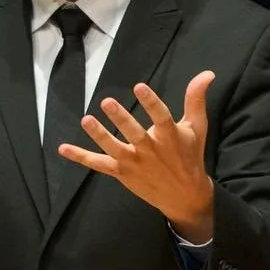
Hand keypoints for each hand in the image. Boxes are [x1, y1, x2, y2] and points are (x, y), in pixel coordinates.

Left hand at [59, 70, 215, 240]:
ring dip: (99, 135)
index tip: (139, 86)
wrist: (185, 196)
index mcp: (170, 137)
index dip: (151, 102)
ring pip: (114, 149)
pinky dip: (80, 157)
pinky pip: (98, 164)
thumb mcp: (196, 127)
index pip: (161, 116)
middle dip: (121, 119)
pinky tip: (62, 149)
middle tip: (107, 102)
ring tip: (86, 120)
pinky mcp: (122, 172)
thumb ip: (196, 99)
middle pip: (134, 133)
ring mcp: (134, 163)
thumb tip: (207, 73)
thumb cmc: (190, 156)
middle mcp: (151, 150)